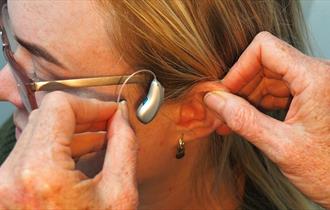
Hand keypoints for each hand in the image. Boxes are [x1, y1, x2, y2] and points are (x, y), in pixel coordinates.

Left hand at [0, 92, 137, 209]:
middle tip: (110, 124)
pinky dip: (58, 149)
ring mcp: (1, 185)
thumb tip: (122, 119)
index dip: (91, 104)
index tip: (111, 113)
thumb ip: (124, 147)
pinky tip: (80, 156)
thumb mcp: (119, 196)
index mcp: (40, 173)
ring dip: (72, 132)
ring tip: (100, 140)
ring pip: (37, 133)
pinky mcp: (4, 190)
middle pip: (47, 117)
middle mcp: (10, 176)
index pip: (59, 106)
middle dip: (84, 117)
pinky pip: (31, 153)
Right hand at [204, 32, 329, 207]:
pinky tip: (246, 120)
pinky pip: (277, 88)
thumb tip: (214, 100)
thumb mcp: (281, 147)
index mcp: (315, 79)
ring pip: (268, 75)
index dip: (239, 68)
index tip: (225, 91)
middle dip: (240, 86)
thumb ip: (244, 120)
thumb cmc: (329, 171)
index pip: (265, 48)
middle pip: (265, 62)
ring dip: (247, 96)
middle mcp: (317, 74)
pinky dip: (259, 102)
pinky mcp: (311, 95)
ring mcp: (315, 84)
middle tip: (222, 110)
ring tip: (230, 120)